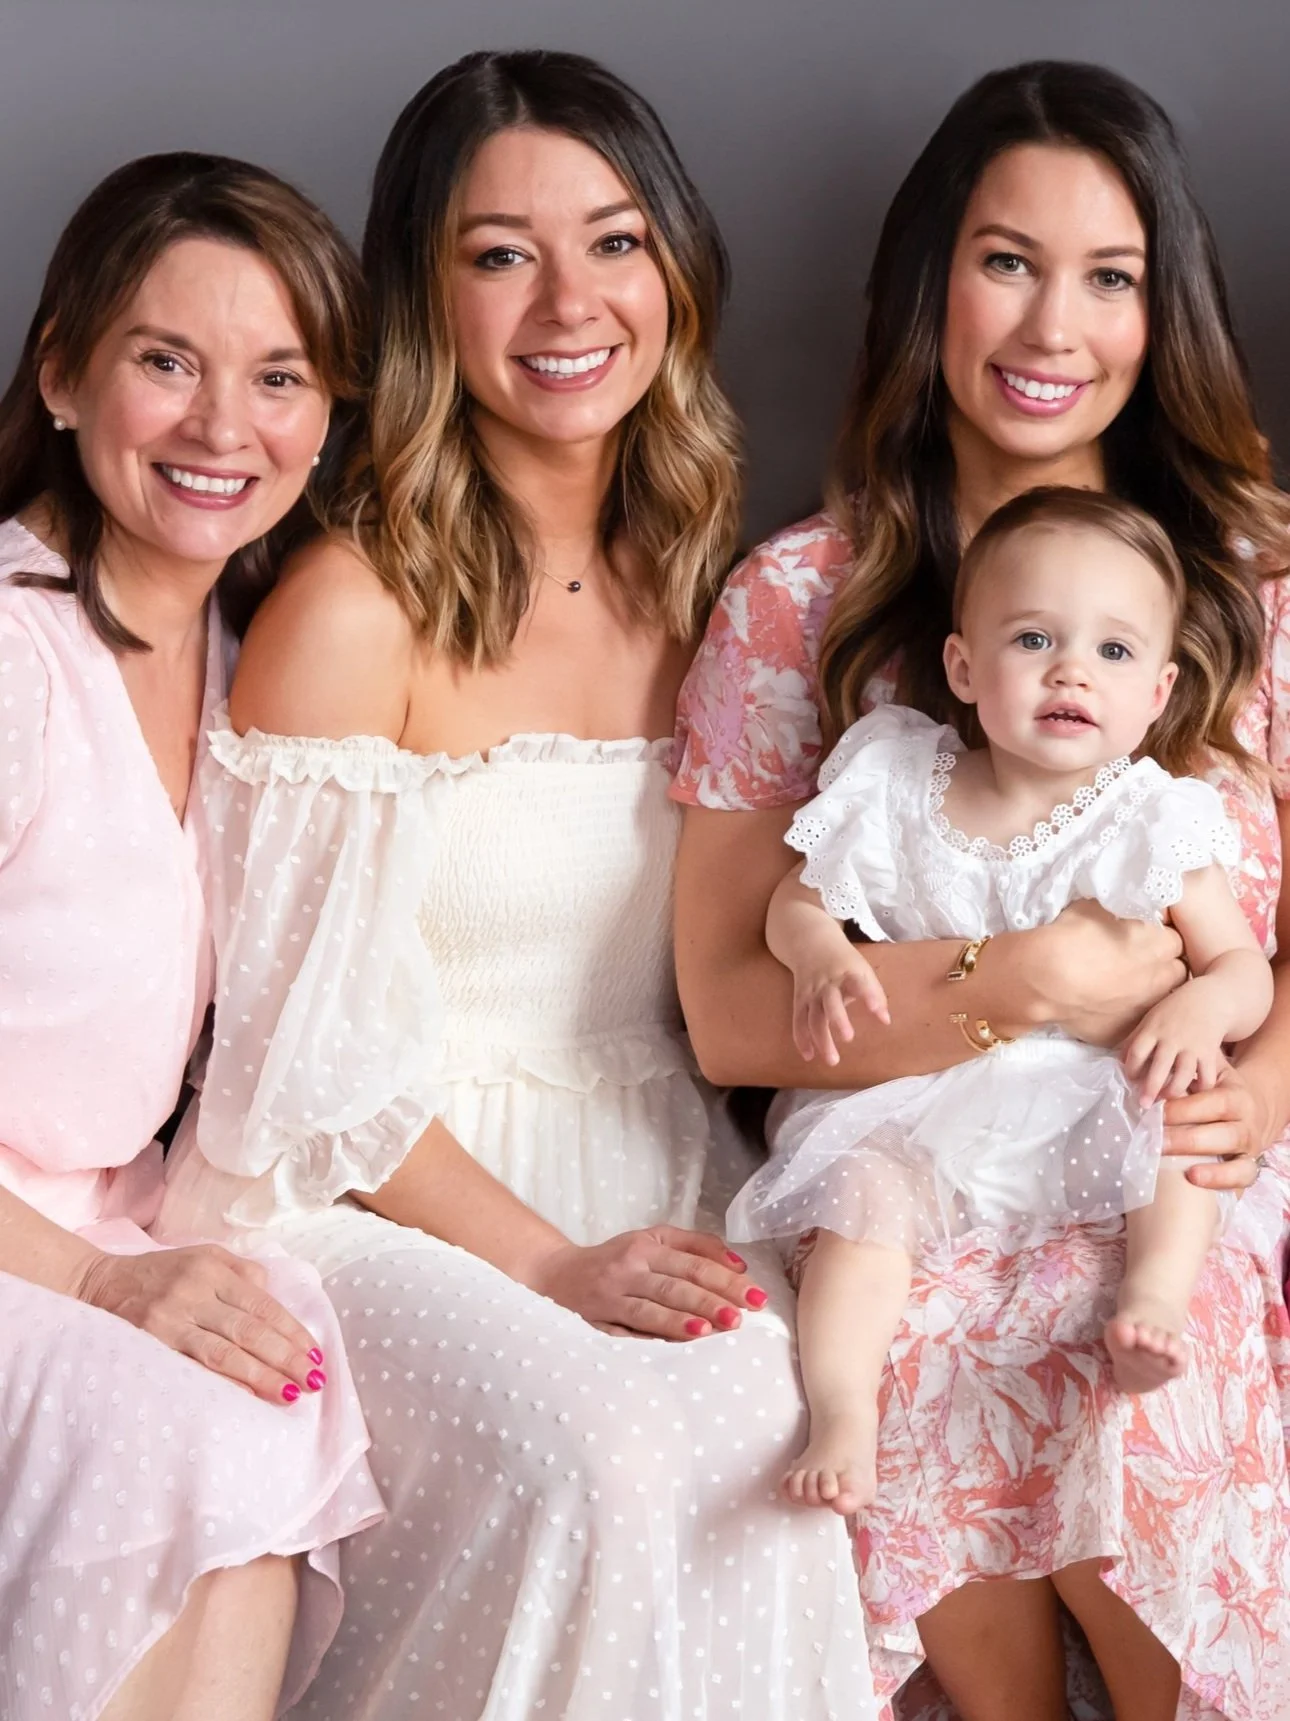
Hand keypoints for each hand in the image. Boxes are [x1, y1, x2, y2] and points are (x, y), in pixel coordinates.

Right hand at [75, 1244, 326, 1403]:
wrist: (99, 1284)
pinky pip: (193, 1368)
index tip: (315, 1355)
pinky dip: (222, 1383)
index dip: (291, 1331)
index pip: (262, 1304)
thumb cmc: (162, 1274)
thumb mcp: (204, 1257)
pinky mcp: (150, 1344)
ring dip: (261, 1375)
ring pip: (224, 1352)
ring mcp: (170, 1320)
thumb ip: (242, 1274)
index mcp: (212, 1268)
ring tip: (290, 1393)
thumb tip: (276, 1301)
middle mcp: (194, 1292)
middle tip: (313, 1380)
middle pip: (249, 1329)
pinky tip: (246, 1395)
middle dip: (285, 1357)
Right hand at [527, 1225, 768, 1340]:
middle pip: (674, 1286)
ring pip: (648, 1310)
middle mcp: (627, 1270)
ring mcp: (609, 1298)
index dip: (725, 1279)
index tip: (754, 1296)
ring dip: (679, 1321)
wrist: (554, 1274)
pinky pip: (622, 1335)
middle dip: (709, 1301)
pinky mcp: (594, 1324)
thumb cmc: (615, 1259)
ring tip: (709, 1331)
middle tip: (739, 1317)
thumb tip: (738, 1263)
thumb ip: (694, 1244)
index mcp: (646, 1246)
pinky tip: (667, 1350)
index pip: (692, 1263)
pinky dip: (645, 1342)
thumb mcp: (651, 1239)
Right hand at [792, 947, 889, 1063]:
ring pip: (813, 1017)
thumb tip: (886, 1021)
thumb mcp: (862, 970)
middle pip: (830, 1002)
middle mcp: (827, 983)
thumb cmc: (844, 961)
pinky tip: (809, 1055)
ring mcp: (811, 992)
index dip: (868, 996)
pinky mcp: (799, 1000)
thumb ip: (875, 994)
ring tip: (832, 1060)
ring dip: (820, 1039)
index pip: (859, 983)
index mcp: (847, 972)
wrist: (811, 942)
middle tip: (849, 1038)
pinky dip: (802, 1038)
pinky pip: (799, 1020)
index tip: (878, 1012)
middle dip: (838, 1020)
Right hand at [1038, 900, 1185, 1045]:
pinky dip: (1123, 1014)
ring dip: (1148, 991)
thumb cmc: (1070, 935)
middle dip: (1162, 965)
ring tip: (1122, 984)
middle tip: (1136, 960)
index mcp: (1159, 943)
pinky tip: (1104, 1004)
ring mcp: (1144, 1008)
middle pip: (1176, 970)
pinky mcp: (1124, 1031)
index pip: (1176, 938)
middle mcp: (1160, 978)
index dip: (1159, 937)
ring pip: (1158, 999)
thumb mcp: (1098, 906)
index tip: (1143, 936)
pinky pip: (1131, 1022)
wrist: (1046, 978)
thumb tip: (1123, 912)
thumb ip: (1122, 911)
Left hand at [1123, 979, 1223, 1104]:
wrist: (1208, 1000)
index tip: (1130, 1080)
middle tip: (1144, 1104)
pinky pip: (1206, 1076)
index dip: (1131, 1068)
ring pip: (1183, 1075)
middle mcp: (1172, 1039)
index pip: (1137, 1052)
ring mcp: (1192, 1047)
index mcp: (1152, 1030)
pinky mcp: (1210, 1054)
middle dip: (1150, 1088)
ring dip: (1174, 1090)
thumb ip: (1135, 1040)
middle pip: (1159, 1067)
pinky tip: (1194, 1092)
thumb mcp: (1150, 1020)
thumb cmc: (1173, 1013)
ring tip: (1168, 1099)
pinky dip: (1201, 1088)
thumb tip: (1118, 1062)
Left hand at [1162, 1060, 1271, 1188]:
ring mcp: (1249, 1147)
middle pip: (1223, 1133)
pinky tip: (1196, 1180)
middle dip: (1186, 1139)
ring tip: (1180, 1170)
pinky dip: (1222, 1180)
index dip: (1183, 1109)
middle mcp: (1246, 1123)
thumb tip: (1152, 1071)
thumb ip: (1188, 1072)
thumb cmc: (1219, 1091)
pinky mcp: (1249, 1167)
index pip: (1212, 1103)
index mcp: (1236, 1096)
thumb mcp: (1209, 1075)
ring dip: (1207, 1166)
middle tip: (1155, 1142)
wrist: (1254, 1110)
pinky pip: (1242, 1177)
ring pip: (1234, 1158)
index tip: (1154, 1113)